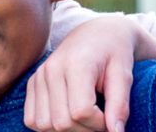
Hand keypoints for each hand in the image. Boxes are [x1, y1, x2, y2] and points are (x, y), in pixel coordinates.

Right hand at [25, 16, 155, 131]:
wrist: (97, 33)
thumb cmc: (114, 52)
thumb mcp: (124, 74)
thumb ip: (120, 104)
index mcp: (76, 64)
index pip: (81, 112)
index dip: (99, 124)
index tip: (112, 118)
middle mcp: (51, 70)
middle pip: (62, 122)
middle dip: (86, 130)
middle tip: (101, 121)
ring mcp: (38, 77)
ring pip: (44, 125)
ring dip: (67, 131)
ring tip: (85, 119)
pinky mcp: (32, 83)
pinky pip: (31, 119)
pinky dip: (49, 126)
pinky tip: (67, 116)